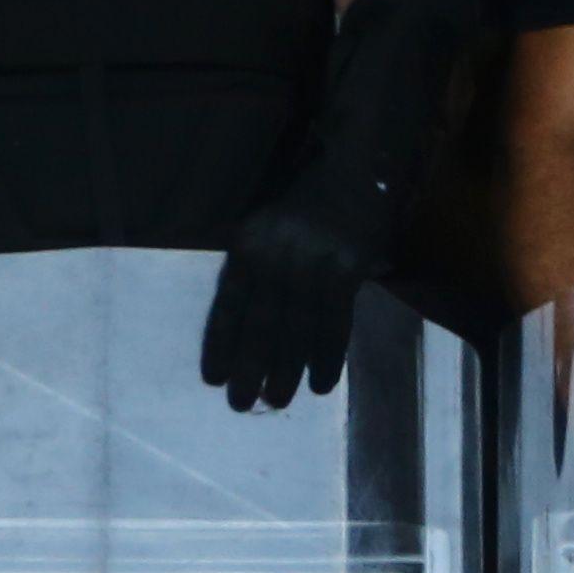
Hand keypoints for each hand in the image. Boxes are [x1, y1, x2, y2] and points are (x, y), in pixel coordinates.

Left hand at [198, 199, 376, 411]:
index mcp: (249, 244)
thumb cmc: (309, 202)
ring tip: (278, 401)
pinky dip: (328, 356)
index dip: (221, 342)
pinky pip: (334, 322)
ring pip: (295, 327)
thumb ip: (257, 269)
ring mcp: (312, 262)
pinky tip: (321, 383)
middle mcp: (276, 254)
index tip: (215, 378)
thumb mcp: (267, 227)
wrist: (358, 169)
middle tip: (241, 403)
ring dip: (287, 369)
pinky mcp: (346, 268)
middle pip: (259, 321)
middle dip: (250, 366)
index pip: (230, 303)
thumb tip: (247, 329)